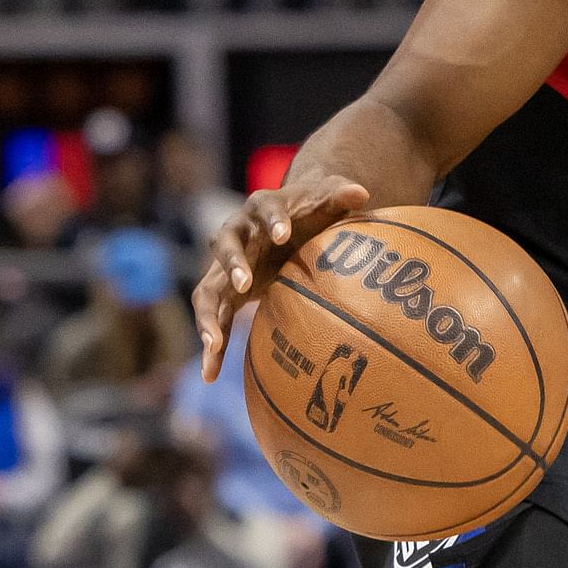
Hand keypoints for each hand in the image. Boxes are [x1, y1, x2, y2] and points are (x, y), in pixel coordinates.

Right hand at [193, 167, 373, 380]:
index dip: (271, 221)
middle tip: (244, 285)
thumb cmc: (311, 211)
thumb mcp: (326, 199)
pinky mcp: (224, 293)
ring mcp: (225, 267)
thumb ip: (339, 195)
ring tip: (213, 346)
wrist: (289, 225)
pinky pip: (212, 319)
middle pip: (224, 246)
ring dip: (208, 317)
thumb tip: (360, 193)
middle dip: (232, 265)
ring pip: (207, 290)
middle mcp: (236, 235)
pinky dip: (211, 347)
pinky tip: (209, 375)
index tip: (281, 235)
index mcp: (262, 207)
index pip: (263, 209)